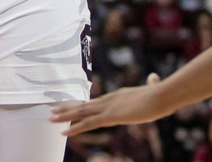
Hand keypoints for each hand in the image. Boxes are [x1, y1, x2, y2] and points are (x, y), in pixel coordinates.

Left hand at [50, 75, 165, 135]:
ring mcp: (108, 107)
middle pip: (84, 104)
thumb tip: (156, 79)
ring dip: (65, 116)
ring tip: (50, 118)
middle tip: (53, 110)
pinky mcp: (110, 116)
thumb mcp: (153, 89)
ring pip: (81, 112)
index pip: (95, 101)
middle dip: (68, 108)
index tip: (71, 106)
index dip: (82, 104)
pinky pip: (88, 123)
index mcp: (117, 96)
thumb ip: (152, 85)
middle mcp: (108, 100)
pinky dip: (75, 127)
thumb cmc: (161, 95)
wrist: (161, 96)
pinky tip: (64, 131)